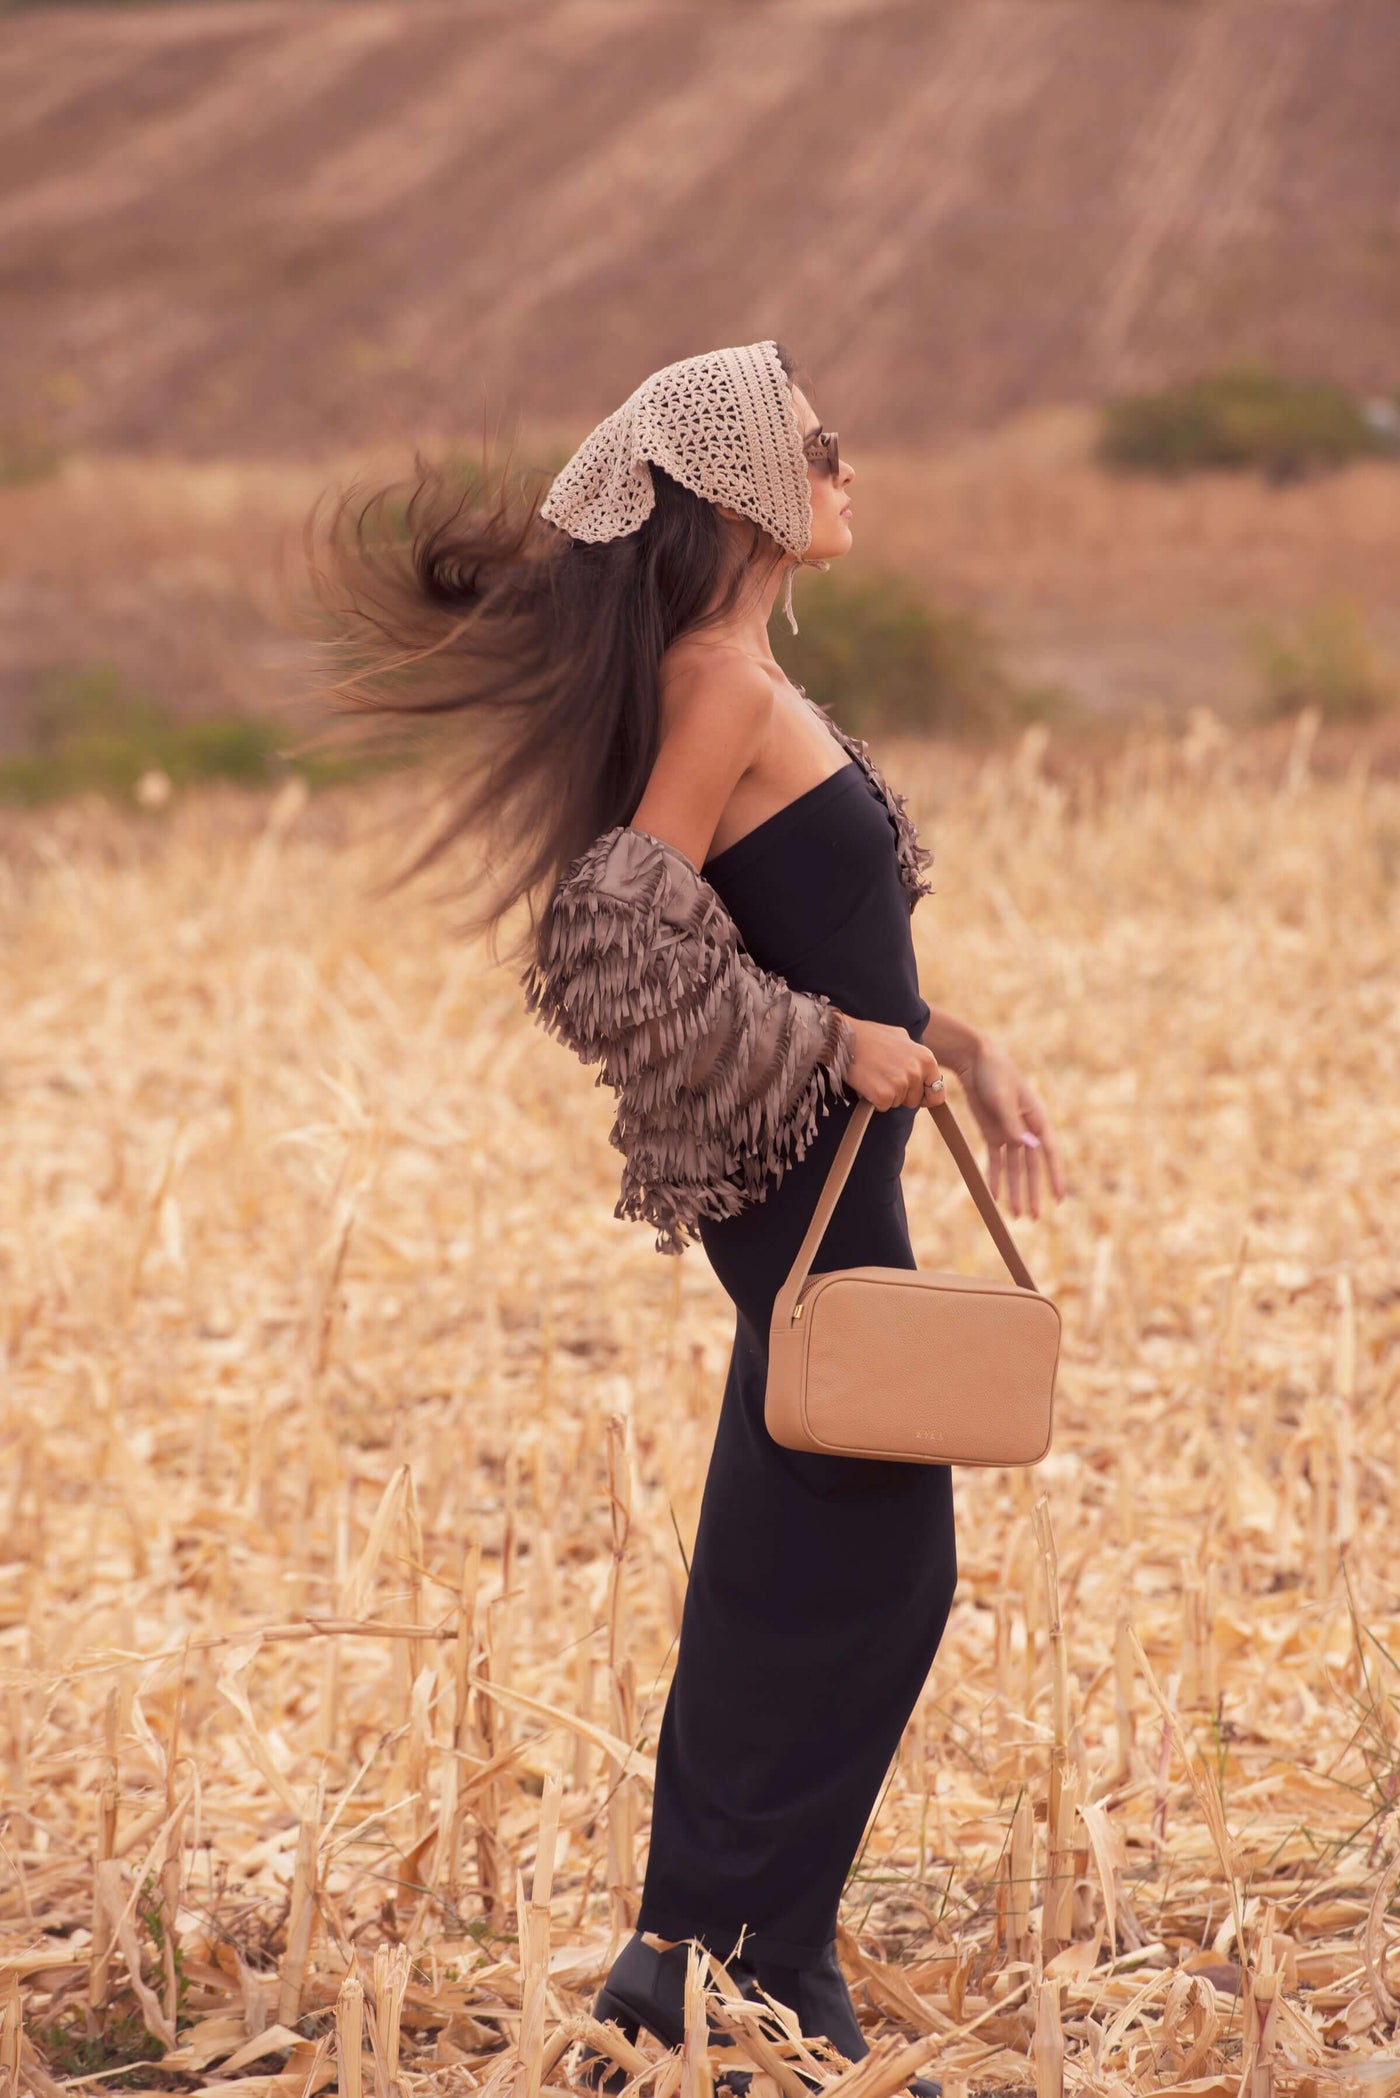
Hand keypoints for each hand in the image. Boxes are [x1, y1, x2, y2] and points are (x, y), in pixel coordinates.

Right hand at [843, 1013, 945, 1110]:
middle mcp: (917, 1071)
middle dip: (901, 1095)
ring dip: (886, 1095)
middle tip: (884, 1077)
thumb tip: (923, 1068)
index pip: (937, 1092)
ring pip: (897, 1103)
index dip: (925, 1097)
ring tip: (874, 1076)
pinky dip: (873, 1100)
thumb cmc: (869, 1036)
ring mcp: (901, 1084)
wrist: (844, 1037)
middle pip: (914, 1101)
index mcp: (926, 1058)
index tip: (916, 1097)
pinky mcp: (884, 1095)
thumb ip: (915, 1054)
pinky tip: (866, 1083)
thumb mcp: (901, 1037)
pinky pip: (882, 1107)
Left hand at [951, 1035, 1064, 1218]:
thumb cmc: (995, 1074)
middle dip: (1032, 1193)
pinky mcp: (993, 1132)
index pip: (1049, 1153)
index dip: (1055, 1177)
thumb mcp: (1003, 1099)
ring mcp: (1010, 1132)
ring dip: (1015, 1191)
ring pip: (1014, 1167)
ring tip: (1016, 1215)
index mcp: (1038, 1118)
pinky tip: (994, 1196)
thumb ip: (1014, 1126)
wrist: (974, 1059)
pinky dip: (995, 1177)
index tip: (1059, 1199)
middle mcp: (1027, 1129)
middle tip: (1035, 1218)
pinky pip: (996, 1160)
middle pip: (1031, 1167)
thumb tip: (1032, 1148)